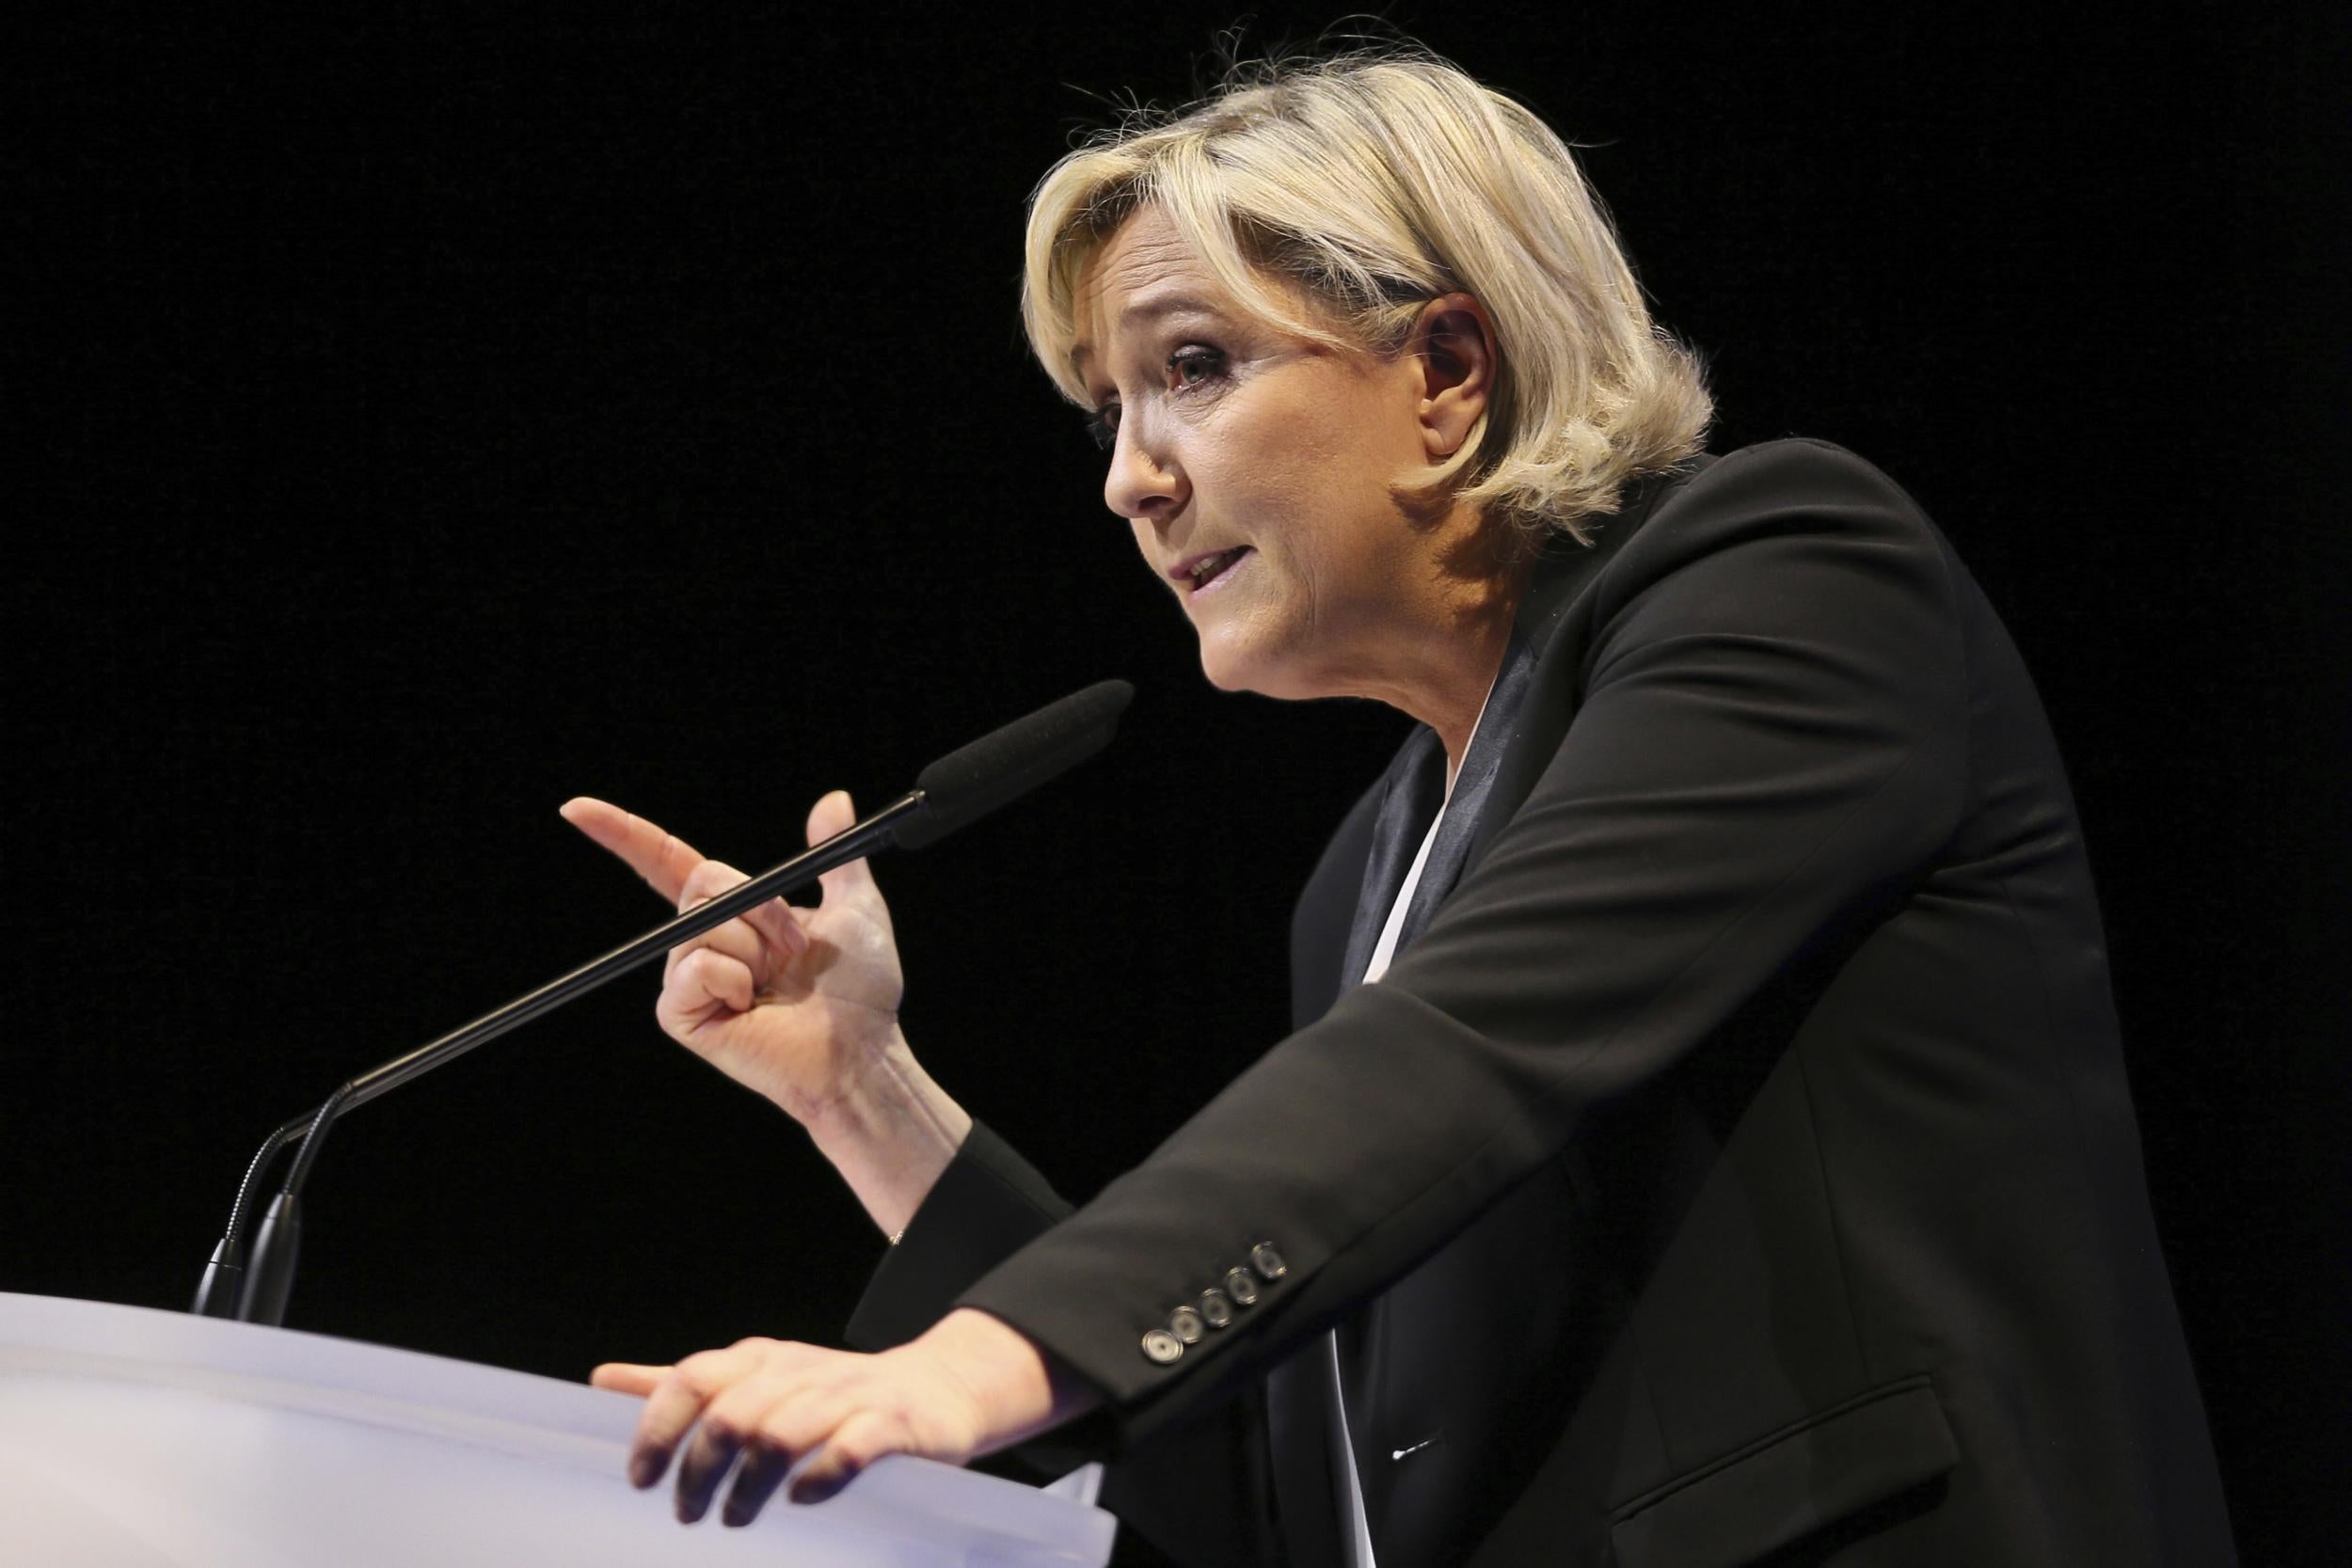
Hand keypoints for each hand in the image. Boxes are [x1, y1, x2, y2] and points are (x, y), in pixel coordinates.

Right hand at [559, 791, 905, 1126]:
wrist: (860, 1049)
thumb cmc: (860, 991)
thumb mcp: (856, 907)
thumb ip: (836, 853)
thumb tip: (834, 801)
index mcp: (735, 914)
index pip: (668, 863)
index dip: (623, 835)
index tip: (576, 809)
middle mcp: (703, 941)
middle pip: (701, 880)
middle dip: (761, 906)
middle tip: (793, 946)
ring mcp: (688, 977)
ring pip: (704, 922)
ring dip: (755, 947)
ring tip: (775, 982)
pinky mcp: (681, 1013)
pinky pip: (696, 965)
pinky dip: (733, 977)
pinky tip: (751, 1006)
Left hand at [591, 1308, 1096, 1525]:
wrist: (935, 1390)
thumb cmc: (831, 1394)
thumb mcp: (755, 1379)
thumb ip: (684, 1384)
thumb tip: (602, 1379)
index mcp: (760, 1359)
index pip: (693, 1379)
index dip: (659, 1429)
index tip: (640, 1479)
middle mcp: (799, 1371)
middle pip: (731, 1415)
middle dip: (698, 1472)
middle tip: (687, 1514)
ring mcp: (848, 1396)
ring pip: (782, 1435)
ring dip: (748, 1485)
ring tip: (734, 1518)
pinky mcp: (891, 1425)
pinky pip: (849, 1449)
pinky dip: (819, 1477)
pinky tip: (802, 1500)